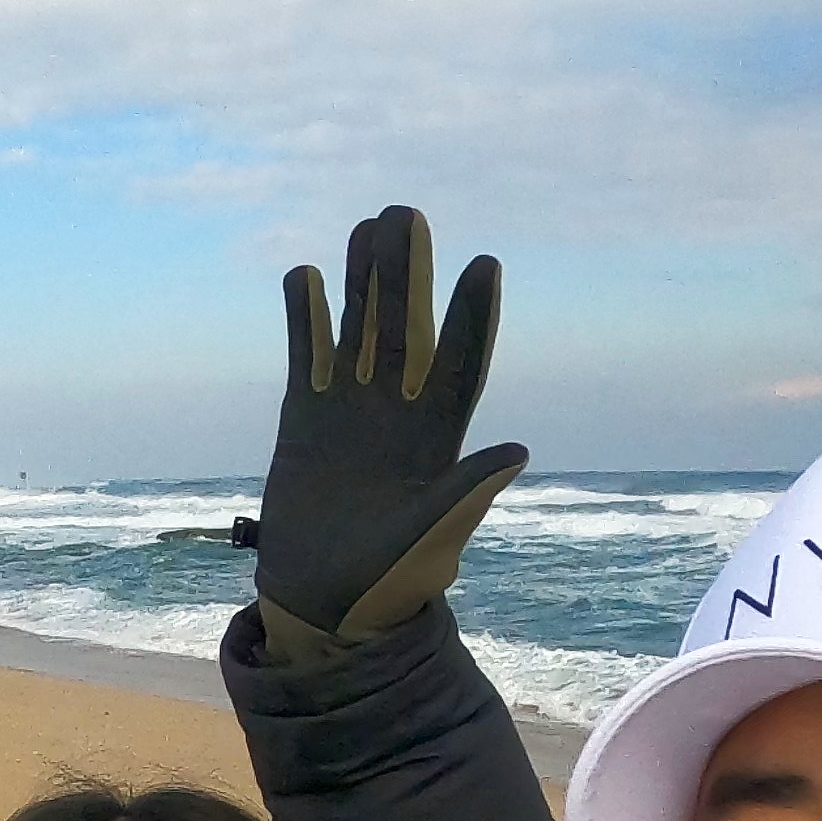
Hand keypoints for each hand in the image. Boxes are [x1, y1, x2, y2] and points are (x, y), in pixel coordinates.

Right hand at [252, 204, 525, 649]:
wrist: (327, 604)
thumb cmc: (389, 581)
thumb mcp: (434, 539)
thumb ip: (467, 492)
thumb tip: (517, 451)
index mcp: (437, 438)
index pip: (461, 363)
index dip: (471, 315)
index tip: (483, 265)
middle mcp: (397, 413)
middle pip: (406, 329)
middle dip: (407, 275)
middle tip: (407, 216)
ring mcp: (350, 413)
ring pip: (358, 332)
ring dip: (361, 283)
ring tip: (365, 229)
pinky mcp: (304, 422)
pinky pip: (307, 359)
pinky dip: (304, 320)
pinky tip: (304, 278)